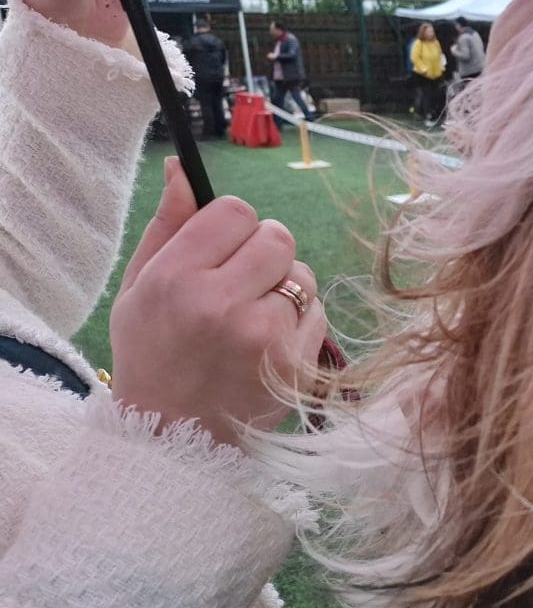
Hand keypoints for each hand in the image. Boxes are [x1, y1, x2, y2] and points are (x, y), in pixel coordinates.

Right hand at [109, 158, 327, 446]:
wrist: (173, 438)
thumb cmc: (153, 353)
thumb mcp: (140, 287)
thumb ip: (168, 225)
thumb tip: (183, 169)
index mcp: (178, 279)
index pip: (235, 210)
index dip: (233, 224)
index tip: (222, 247)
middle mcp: (223, 304)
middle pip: (278, 236)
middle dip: (263, 252)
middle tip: (240, 283)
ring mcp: (265, 337)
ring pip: (301, 275)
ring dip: (284, 288)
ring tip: (250, 318)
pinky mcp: (297, 365)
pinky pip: (317, 312)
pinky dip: (299, 321)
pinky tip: (266, 344)